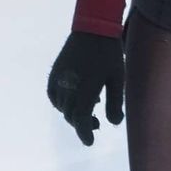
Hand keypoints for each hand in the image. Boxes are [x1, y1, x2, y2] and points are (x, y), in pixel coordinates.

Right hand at [47, 31, 124, 146]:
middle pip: (70, 114)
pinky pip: (53, 95)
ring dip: (72, 113)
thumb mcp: (117, 79)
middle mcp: (68, 86)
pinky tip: (73, 100)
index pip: (80, 119)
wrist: (93, 28)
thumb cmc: (109, 54)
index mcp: (85, 89)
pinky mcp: (55, 72)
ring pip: (61, 106)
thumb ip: (115, 102)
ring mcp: (59, 79)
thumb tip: (113, 123)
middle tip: (96, 124)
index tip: (89, 141)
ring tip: (88, 110)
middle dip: (81, 123)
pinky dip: (61, 102)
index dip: (84, 133)